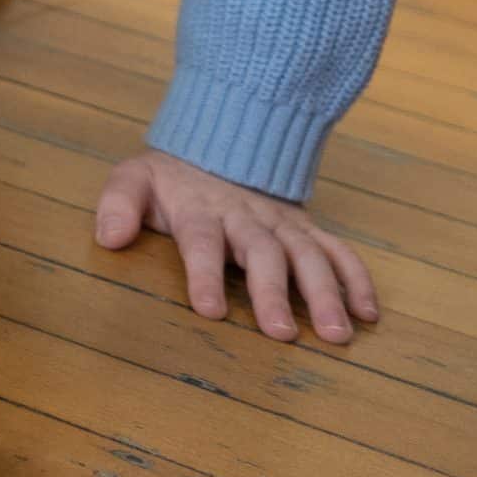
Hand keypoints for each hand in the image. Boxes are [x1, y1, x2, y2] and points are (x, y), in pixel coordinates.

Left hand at [95, 148, 379, 344]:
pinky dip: (356, 278)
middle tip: (281, 335)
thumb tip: (109, 237)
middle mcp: (246, 217)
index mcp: (200, 209)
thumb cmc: (171, 179)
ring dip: (324, 293)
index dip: (203, 273)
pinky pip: (337, 249)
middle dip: (271, 292)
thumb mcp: (134, 179)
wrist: (219, 142)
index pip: (201, 240)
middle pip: (263, 252)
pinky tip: (368, 313)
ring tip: (336, 334)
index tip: (208, 311)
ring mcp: (281, 222)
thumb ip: (118, 203)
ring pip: (307, 254)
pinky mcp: (306, 228)